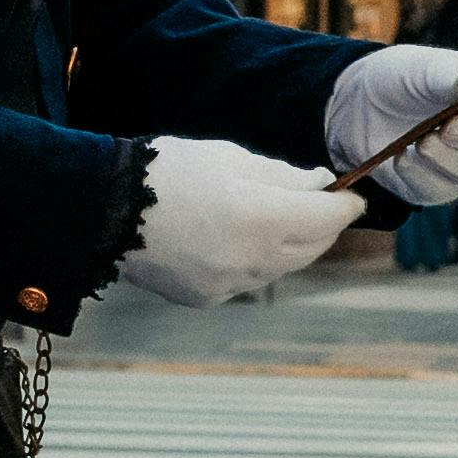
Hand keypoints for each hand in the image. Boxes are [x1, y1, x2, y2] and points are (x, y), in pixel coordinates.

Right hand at [118, 137, 362, 304]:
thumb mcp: (230, 158)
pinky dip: (256, 261)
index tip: (354, 196)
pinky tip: (237, 239)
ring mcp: (229, 285)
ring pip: (283, 267)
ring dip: (292, 245)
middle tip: (322, 205)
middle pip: (312, 248)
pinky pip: (248, 280)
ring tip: (279, 218)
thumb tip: (321, 185)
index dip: (347, 206)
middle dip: (323, 226)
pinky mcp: (208, 298)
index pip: (328, 219)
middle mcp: (251, 260)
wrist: (104, 210)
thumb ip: (283, 176)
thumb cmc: (168, 172)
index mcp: (261, 218)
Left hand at [324, 44, 457, 204]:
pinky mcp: (437, 188)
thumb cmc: (402, 79)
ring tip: (419, 141)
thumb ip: (451, 74)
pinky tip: (401, 158)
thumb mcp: (421, 67)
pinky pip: (437, 189)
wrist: (358, 105)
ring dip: (443, 157)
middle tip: (447, 127)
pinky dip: (418, 173)